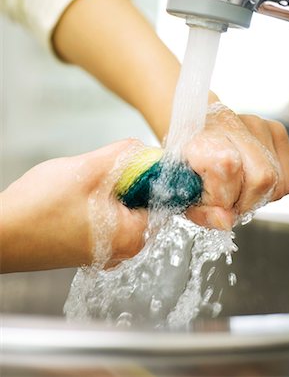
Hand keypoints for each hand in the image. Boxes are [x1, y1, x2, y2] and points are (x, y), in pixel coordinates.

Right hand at [1, 139, 146, 272]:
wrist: (0, 234)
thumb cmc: (39, 208)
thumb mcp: (88, 169)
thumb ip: (124, 155)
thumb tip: (144, 150)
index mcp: (132, 236)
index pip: (160, 196)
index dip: (148, 172)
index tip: (131, 160)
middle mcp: (123, 250)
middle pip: (140, 203)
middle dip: (124, 181)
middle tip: (99, 173)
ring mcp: (105, 251)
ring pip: (120, 208)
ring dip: (107, 191)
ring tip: (82, 187)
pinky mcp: (88, 248)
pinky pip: (105, 218)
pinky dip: (96, 203)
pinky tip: (74, 199)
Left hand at [185, 103, 288, 229]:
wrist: (187, 134)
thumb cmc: (182, 163)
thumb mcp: (180, 193)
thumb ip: (200, 211)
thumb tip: (225, 222)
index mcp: (201, 134)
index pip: (228, 167)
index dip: (222, 197)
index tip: (210, 203)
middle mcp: (231, 123)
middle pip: (262, 176)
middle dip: (245, 202)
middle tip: (226, 204)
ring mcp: (255, 124)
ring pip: (277, 180)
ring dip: (257, 198)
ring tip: (234, 192)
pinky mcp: (274, 130)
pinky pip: (287, 179)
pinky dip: (270, 192)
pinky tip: (248, 184)